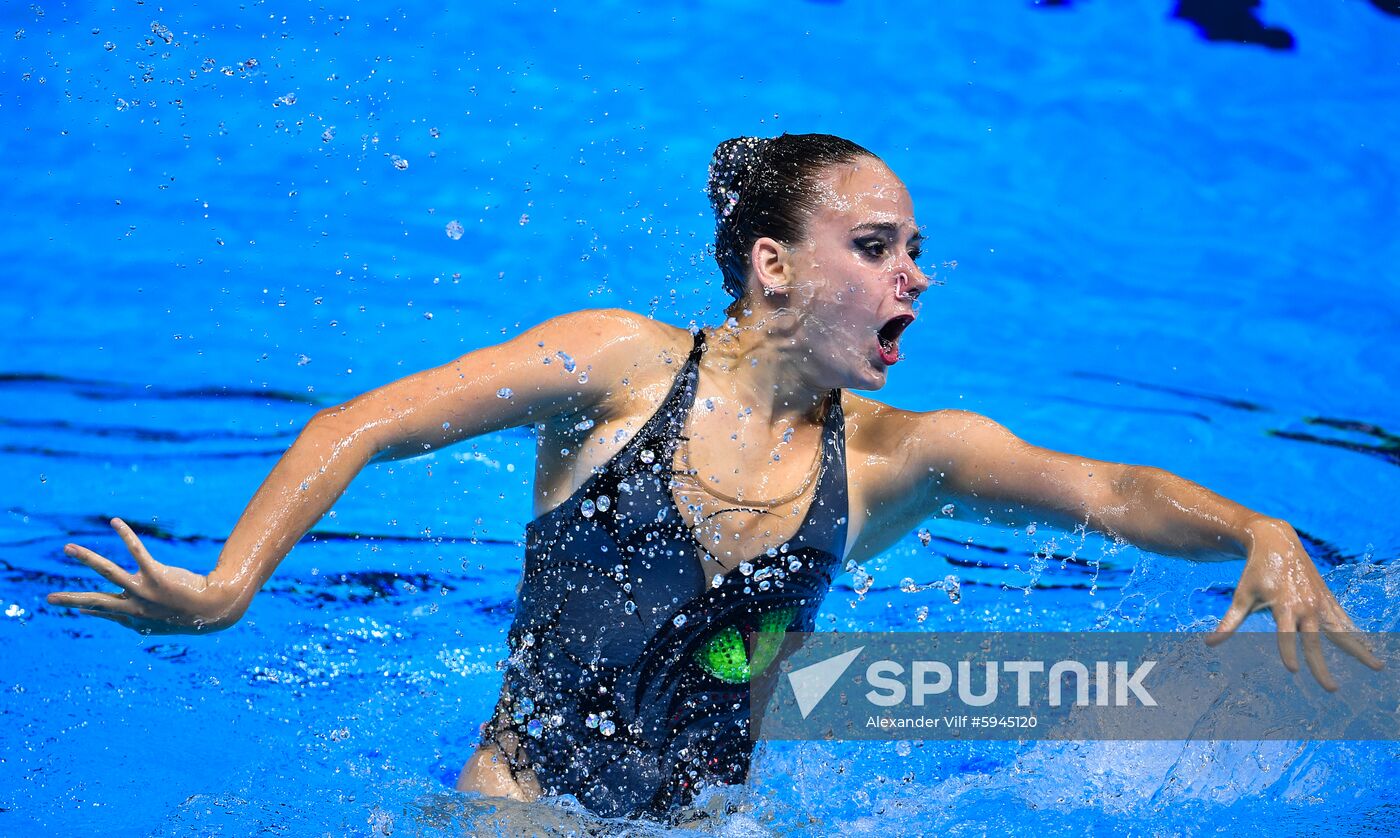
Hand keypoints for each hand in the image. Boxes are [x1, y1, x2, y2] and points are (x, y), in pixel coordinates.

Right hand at [47, 518, 240, 634]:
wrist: (214, 610)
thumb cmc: (188, 615)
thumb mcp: (160, 623)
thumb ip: (138, 621)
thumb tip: (125, 616)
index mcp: (134, 618)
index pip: (104, 613)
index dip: (89, 610)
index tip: (76, 608)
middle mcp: (133, 606)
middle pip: (95, 601)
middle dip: (70, 600)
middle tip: (47, 599)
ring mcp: (143, 591)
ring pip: (107, 572)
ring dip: (86, 558)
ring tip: (67, 548)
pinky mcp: (156, 575)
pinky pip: (137, 551)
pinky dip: (125, 535)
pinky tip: (115, 522)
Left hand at [1206, 518, 1382, 689]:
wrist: (1277, 541)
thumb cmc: (1256, 571)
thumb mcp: (1242, 595)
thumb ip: (1230, 623)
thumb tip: (1210, 644)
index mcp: (1284, 605)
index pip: (1286, 635)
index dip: (1288, 652)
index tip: (1293, 670)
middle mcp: (1306, 605)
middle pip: (1315, 641)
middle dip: (1322, 666)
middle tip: (1330, 689)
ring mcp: (1320, 602)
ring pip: (1342, 631)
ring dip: (1359, 650)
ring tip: (1376, 667)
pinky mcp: (1327, 599)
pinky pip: (1344, 620)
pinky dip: (1357, 634)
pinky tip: (1368, 650)